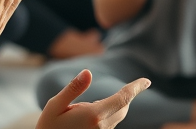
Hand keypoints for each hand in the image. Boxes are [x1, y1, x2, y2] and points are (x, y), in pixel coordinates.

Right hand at [36, 69, 150, 128]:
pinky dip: (106, 116)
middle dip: (123, 96)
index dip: (136, 88)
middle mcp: (102, 126)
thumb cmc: (48, 127)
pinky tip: (85, 120)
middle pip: (123, 107)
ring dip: (112, 107)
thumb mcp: (54, 106)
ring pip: (117, 116)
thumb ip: (73, 88)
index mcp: (94, 115)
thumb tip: (88, 72)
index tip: (147, 81)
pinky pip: (109, 124)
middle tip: (114, 92)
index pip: (123, 98)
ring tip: (82, 112)